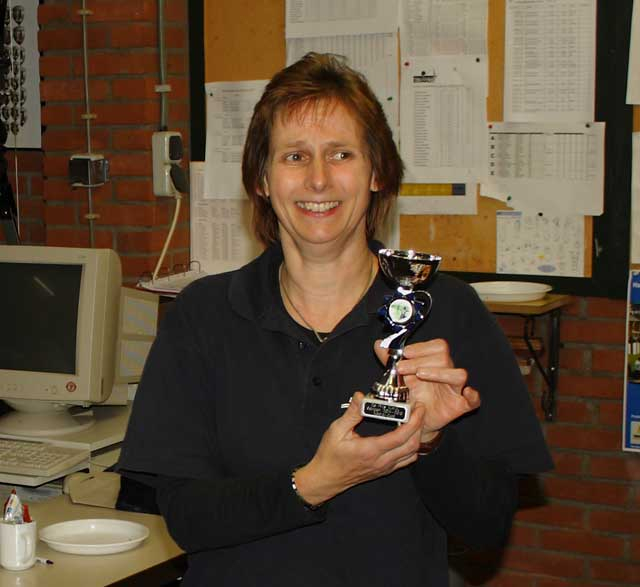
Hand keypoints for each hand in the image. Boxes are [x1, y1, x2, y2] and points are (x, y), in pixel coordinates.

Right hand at [294, 392, 425, 505]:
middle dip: (420, 425)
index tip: (418, 408)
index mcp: (371, 450)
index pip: (401, 436)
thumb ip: (351, 413)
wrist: (326, 478)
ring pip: (412, 454)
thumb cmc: (330, 455)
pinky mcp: (384, 470)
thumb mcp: (336, 430)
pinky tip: (407, 436)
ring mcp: (385, 467)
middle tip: (419, 410)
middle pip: (413, 445)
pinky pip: (406, 460)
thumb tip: (361, 397)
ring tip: (415, 420)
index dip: (414, 421)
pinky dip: (412, 447)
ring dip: (417, 436)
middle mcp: (382, 461)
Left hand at [374, 339, 479, 440]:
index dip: (422, 347)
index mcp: (435, 362)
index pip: (438, 345)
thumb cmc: (412, 395)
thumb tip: (379, 344)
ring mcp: (455, 389)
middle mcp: (447, 373)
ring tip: (420, 375)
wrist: (416, 420)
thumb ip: (389, 360)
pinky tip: (466, 393)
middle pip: (444, 356)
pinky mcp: (461, 405)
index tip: (405, 353)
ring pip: (459, 374)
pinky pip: (475, 399)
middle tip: (401, 368)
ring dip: (439, 372)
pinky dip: (473, 395)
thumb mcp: (400, 377)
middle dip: (421, 359)